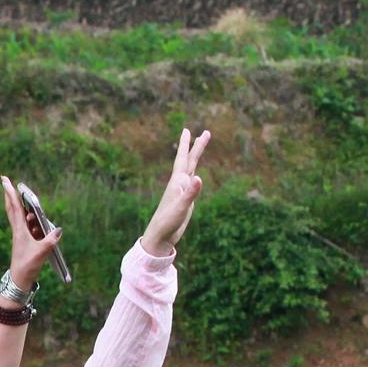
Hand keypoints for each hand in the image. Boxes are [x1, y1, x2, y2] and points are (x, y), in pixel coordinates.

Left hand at [0, 175, 60, 292]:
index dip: (11, 193)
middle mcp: (17, 230)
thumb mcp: (41, 253)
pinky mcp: (22, 240)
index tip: (5, 180)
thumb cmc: (28, 266)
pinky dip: (26, 217)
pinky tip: (31, 218)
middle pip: (12, 208)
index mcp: (20, 231)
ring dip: (19, 205)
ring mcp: (19, 235)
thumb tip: (58, 230)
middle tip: (4, 180)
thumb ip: (50, 241)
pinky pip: (24, 224)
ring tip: (21, 199)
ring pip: (17, 215)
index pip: (15, 208)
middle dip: (9, 194)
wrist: (19, 279)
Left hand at [141, 128, 212, 254]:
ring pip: (191, 169)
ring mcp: (182, 192)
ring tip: (200, 146)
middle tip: (206, 132)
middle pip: (189, 160)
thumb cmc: (168, 222)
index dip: (186, 144)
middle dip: (197, 146)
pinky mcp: (185, 200)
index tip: (187, 129)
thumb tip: (199, 178)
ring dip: (196, 157)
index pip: (184, 159)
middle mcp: (179, 184)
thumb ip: (190, 193)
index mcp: (177, 182)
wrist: (160, 236)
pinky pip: (192, 183)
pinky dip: (195, 175)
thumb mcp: (181, 207)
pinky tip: (195, 175)